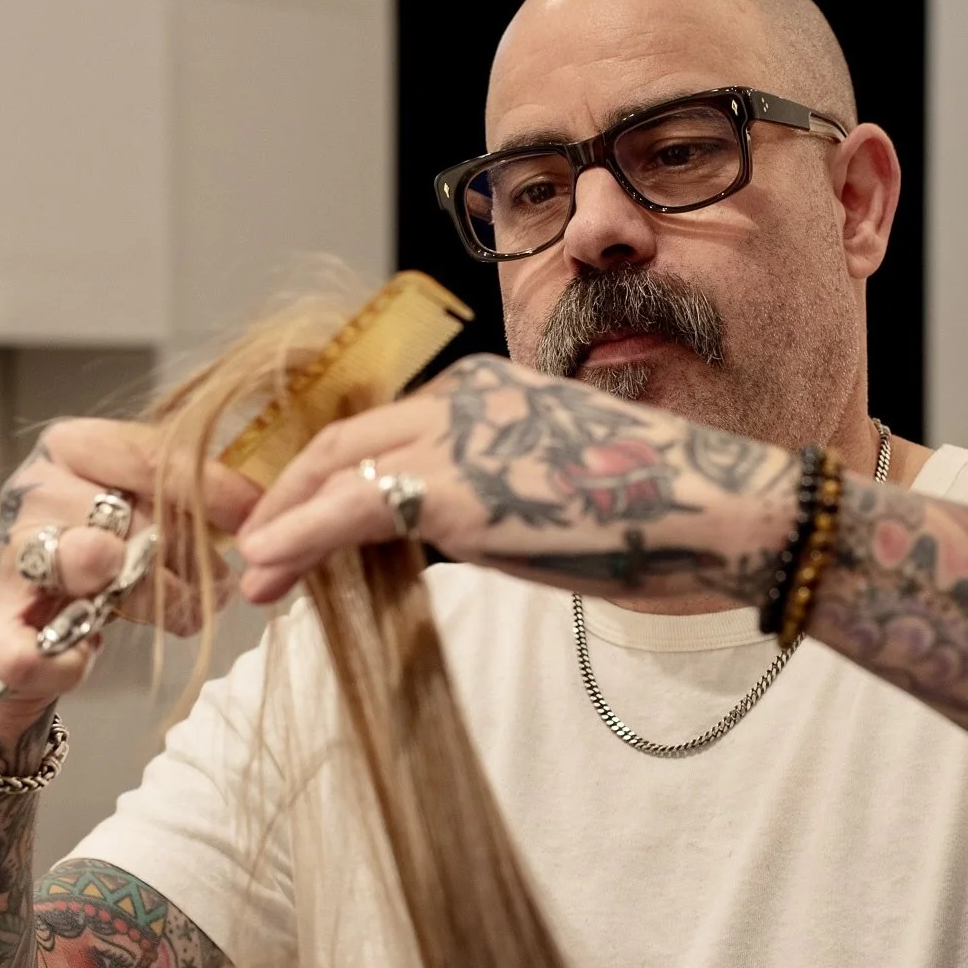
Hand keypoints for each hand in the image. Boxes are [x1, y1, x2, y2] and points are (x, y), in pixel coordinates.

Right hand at [0, 420, 257, 722]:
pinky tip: (82, 660)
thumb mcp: (149, 513)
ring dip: (150, 601)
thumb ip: (195, 501)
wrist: (23, 632)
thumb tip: (262, 509)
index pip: (151, 456)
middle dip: (189, 559)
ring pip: (91, 563)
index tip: (257, 520)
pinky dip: (62, 663)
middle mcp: (33, 491)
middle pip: (133, 514)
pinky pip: (24, 648)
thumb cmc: (100, 562)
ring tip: (176, 616)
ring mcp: (5, 555)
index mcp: (73, 448)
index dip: (212, 490)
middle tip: (215, 586)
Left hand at [236, 355, 798, 606]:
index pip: (387, 429)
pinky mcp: (450, 489)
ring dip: (279, 527)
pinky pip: (345, 511)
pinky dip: (292, 540)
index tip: (298, 520)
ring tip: (248, 577)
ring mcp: (456, 438)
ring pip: (333, 472)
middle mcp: (464, 397)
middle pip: (344, 443)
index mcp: (493, 390)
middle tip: (254, 549)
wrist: (719, 510)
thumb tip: (457, 528)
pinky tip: (262, 574)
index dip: (328, 477)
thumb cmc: (661, 514)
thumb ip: (498, 493)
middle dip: (286, 498)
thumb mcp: (561, 489)